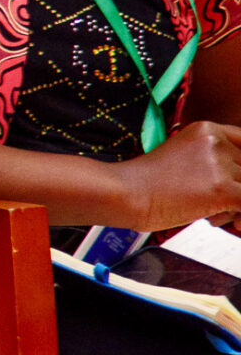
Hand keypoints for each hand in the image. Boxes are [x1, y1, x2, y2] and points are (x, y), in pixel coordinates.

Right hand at [112, 121, 240, 232]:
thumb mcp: (182, 157)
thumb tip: (235, 184)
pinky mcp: (222, 188)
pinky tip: (229, 224)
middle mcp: (216, 141)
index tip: (235, 182)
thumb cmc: (146, 183)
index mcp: (207, 129)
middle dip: (239, 188)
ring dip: (238, 205)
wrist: (125, 193)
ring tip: (216, 216)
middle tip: (224, 206)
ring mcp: (219, 164)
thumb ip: (209, 161)